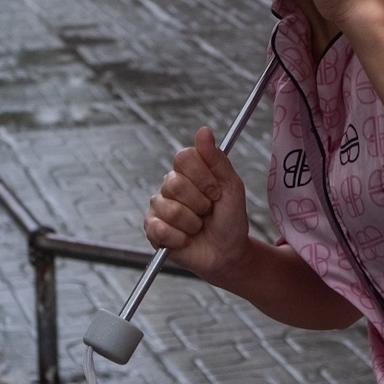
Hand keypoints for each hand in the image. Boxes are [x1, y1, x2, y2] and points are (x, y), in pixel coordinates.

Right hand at [144, 126, 251, 279]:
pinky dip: (180, 239)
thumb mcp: (232, 188)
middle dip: (200, 203)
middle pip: (175, 184)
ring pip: (170, 210)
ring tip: (198, 226)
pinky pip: (160, 229)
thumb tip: (204, 130)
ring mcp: (158, 206)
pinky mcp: (152, 229)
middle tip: (208, 211)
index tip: (216, 191)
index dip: (203, 177)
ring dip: (192, 223)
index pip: (184, 157)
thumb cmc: (230, 219)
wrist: (227, 253)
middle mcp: (170, 184)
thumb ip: (217, 160)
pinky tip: (186, 239)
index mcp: (189, 171)